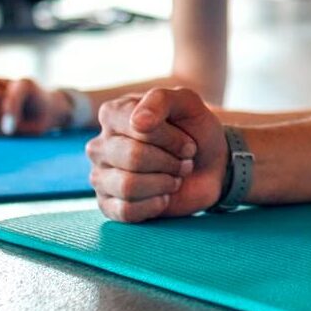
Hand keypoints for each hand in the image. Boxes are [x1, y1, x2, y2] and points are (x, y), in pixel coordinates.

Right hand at [0, 76, 69, 137]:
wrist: (42, 112)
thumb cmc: (32, 95)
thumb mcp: (26, 86)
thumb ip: (14, 99)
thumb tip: (6, 127)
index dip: (6, 97)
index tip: (12, 92)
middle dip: (9, 111)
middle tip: (17, 105)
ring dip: (10, 123)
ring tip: (15, 115)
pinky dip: (8, 132)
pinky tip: (11, 125)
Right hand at [86, 87, 227, 222]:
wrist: (210, 166)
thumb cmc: (194, 131)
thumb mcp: (187, 104)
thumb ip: (162, 100)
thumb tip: (138, 121)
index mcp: (113, 114)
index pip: (138, 126)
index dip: (171, 138)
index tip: (187, 142)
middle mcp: (100, 145)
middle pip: (133, 157)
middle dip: (170, 162)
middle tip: (184, 162)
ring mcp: (100, 176)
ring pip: (128, 186)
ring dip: (164, 183)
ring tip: (175, 178)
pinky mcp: (108, 204)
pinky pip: (126, 211)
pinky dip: (155, 205)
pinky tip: (164, 197)